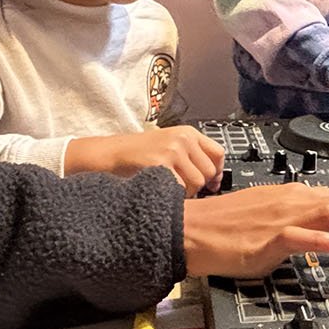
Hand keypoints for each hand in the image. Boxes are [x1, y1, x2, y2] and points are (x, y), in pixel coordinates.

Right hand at [63, 126, 224, 193]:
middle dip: (199, 185)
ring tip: (169, 189)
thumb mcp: (168, 145)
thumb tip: (216, 178)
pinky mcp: (160, 164)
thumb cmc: (137, 154)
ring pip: (197, 183)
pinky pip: (179, 189)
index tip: (212, 183)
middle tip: (182, 188)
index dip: (217, 172)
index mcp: (187, 133)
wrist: (109, 154)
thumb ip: (191, 156)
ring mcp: (172, 151)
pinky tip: (160, 191)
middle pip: (209, 171)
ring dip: (186, 192)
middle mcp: (182, 139)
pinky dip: (173, 195)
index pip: (218, 153)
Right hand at [181, 184, 328, 279]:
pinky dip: (323, 239)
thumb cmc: (226, 227)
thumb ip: (302, 224)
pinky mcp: (266, 237)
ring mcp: (281, 218)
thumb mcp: (272, 220)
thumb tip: (325, 235)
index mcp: (296, 196)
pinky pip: (300, 236)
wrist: (190, 229)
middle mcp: (294, 201)